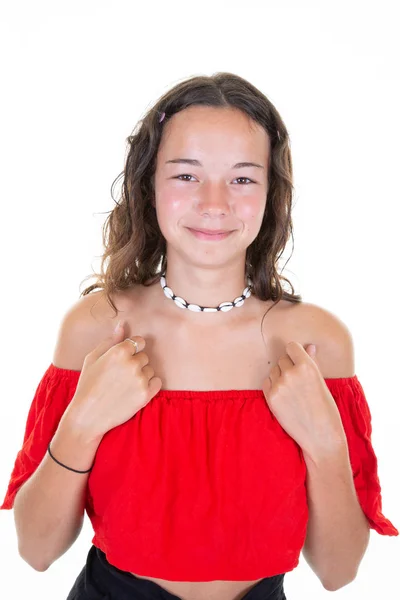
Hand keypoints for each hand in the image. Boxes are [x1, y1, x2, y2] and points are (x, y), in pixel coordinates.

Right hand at [61, 321, 161, 441]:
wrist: (88, 415)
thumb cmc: (88, 385)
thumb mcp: (92, 358)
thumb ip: (111, 340)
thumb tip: (123, 324)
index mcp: (119, 351)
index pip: (139, 341)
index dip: (132, 350)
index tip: (123, 361)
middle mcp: (132, 363)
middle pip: (145, 357)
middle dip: (136, 364)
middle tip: (120, 377)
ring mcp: (140, 379)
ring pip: (150, 370)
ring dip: (142, 376)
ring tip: (124, 386)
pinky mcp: (146, 395)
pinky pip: (157, 383)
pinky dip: (150, 386)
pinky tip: (135, 392)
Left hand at [262, 342, 346, 460]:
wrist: (321, 436)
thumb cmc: (326, 408)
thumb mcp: (321, 381)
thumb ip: (312, 362)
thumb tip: (310, 346)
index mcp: (307, 366)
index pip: (291, 346)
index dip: (295, 354)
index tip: (298, 362)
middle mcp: (291, 373)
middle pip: (281, 359)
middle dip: (288, 367)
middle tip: (298, 382)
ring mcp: (279, 386)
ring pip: (273, 371)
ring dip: (280, 377)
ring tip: (293, 392)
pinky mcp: (271, 398)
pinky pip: (266, 383)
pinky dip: (273, 387)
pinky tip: (284, 397)